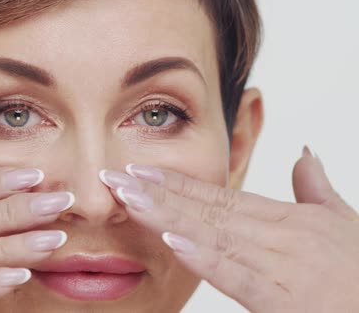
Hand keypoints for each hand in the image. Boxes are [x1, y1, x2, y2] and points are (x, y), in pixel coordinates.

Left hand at [98, 148, 358, 311]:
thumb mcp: (342, 224)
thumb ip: (317, 189)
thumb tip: (304, 151)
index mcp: (288, 218)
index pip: (221, 196)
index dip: (177, 183)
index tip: (138, 171)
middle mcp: (282, 235)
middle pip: (208, 211)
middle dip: (158, 194)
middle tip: (113, 178)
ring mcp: (284, 266)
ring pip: (215, 236)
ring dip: (169, 216)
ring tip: (129, 200)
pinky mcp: (288, 301)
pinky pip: (240, 276)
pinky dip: (206, 258)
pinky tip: (174, 243)